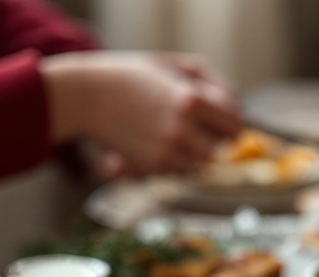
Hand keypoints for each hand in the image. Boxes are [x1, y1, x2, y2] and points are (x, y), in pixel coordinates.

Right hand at [41, 51, 242, 173]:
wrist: (83, 95)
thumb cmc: (128, 75)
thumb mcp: (171, 65)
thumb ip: (208, 82)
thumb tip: (234, 105)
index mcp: (191, 99)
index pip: (235, 126)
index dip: (232, 124)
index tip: (224, 122)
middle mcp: (182, 128)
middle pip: (219, 151)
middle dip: (212, 142)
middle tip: (198, 130)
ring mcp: (167, 150)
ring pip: (198, 164)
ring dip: (190, 153)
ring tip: (169, 132)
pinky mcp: (151, 165)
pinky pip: (175, 170)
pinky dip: (170, 161)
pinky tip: (152, 141)